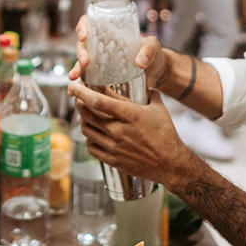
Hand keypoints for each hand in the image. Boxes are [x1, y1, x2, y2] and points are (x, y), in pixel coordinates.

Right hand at [70, 16, 171, 88]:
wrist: (157, 72)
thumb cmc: (154, 53)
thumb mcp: (153, 46)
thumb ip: (149, 50)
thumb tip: (140, 62)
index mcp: (110, 32)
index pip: (89, 23)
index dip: (82, 27)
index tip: (84, 36)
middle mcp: (101, 45)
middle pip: (83, 44)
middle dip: (80, 53)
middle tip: (85, 62)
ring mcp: (100, 61)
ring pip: (81, 62)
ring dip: (76, 68)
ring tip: (74, 78)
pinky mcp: (102, 76)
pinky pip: (87, 77)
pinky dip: (80, 83)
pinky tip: (74, 90)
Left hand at [70, 84, 189, 184]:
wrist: (171, 164)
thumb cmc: (166, 135)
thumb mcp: (157, 109)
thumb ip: (148, 93)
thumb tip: (143, 81)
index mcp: (130, 115)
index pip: (98, 101)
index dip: (82, 92)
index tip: (74, 85)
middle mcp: (119, 131)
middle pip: (87, 114)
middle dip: (78, 103)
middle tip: (77, 97)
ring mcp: (114, 147)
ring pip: (87, 130)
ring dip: (83, 119)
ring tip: (85, 114)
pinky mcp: (113, 160)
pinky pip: (91, 147)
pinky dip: (88, 138)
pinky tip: (93, 133)